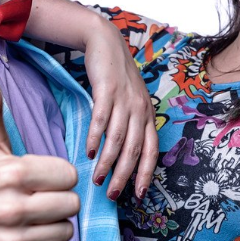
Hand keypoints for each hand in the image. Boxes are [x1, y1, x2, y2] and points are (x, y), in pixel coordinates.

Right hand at [0, 68, 79, 240]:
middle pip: (71, 204)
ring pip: (64, 232)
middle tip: (32, 203)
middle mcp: (8, 207)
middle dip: (57, 203)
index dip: (57, 178)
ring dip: (50, 228)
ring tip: (26, 223)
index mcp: (9, 172)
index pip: (69, 175)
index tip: (36, 181)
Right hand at [84, 18, 157, 201]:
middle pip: (134, 150)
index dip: (145, 174)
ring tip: (96, 179)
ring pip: (117, 139)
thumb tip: (121, 155)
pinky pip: (100, 120)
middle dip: (123, 176)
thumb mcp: (132, 100)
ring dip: (106, 162)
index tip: (137, 195)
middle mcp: (139, 110)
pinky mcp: (106, 91)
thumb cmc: (118, 78)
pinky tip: (88, 151)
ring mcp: (124, 100)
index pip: (151, 151)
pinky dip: (94, 138)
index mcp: (147, 115)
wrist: (107, 45)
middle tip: (111, 195)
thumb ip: (130, 124)